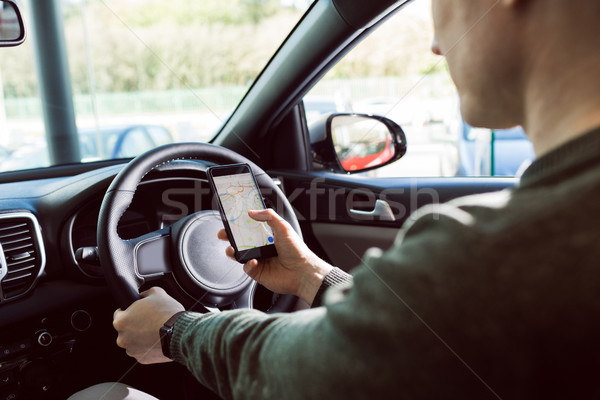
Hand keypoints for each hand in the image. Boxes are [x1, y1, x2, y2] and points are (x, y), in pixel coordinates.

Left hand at [113, 287, 184, 363]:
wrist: (180, 333)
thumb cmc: (167, 313)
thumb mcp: (157, 293)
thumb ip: (145, 294)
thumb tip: (142, 296)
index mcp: (121, 321)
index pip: (119, 314)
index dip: (129, 310)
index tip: (138, 311)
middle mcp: (122, 338)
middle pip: (126, 329)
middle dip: (135, 325)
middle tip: (149, 320)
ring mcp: (131, 350)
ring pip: (133, 341)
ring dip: (141, 337)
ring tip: (155, 330)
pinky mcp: (142, 359)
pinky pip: (142, 351)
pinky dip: (148, 346)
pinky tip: (158, 339)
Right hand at [217, 209, 332, 304]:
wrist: (302, 272)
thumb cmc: (297, 250)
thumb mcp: (283, 227)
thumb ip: (268, 216)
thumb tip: (252, 212)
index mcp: (268, 236)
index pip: (250, 228)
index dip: (240, 224)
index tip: (231, 220)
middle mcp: (263, 248)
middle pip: (241, 241)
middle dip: (230, 237)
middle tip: (223, 234)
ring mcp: (260, 260)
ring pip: (240, 255)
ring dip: (233, 251)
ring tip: (231, 249)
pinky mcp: (258, 272)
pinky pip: (246, 267)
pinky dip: (247, 264)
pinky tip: (254, 261)